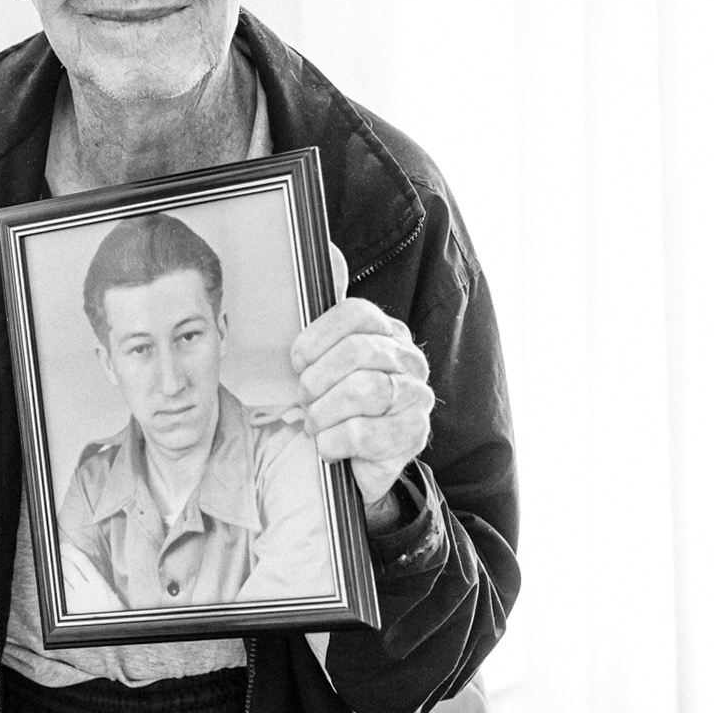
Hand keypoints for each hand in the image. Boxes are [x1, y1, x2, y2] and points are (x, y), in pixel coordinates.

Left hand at [289, 282, 432, 513]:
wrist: (351, 462)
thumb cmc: (332, 403)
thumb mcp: (322, 356)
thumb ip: (324, 307)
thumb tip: (327, 250)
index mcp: (386, 331)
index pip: (356, 314)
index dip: (317, 338)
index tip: (297, 362)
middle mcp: (408, 359)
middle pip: (359, 352)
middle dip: (318, 381)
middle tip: (305, 399)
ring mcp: (416, 397)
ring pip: (364, 391)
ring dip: (324, 413)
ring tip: (315, 424)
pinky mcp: (414, 435)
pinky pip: (367, 433)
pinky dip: (336, 442)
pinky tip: (329, 446)